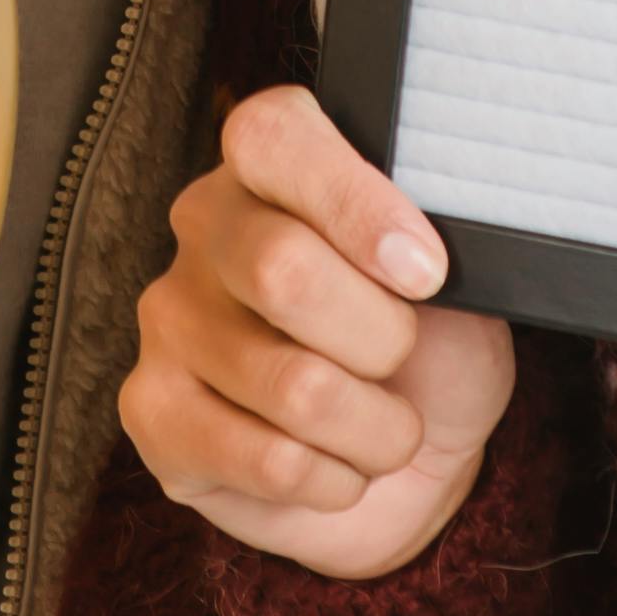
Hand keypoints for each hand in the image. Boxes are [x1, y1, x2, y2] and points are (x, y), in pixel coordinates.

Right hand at [121, 83, 516, 580]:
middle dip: (382, 339)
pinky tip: (332, 466)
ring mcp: (169, 319)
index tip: (426, 272)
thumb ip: (440, 240)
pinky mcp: (153, 413)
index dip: (355, 204)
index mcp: (276, 166)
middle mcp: (206, 226)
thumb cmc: (432, 354)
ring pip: (292, 386)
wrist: (410, 468)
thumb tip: (418, 255)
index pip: (272, 136)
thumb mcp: (464, 281)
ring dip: (375, 430)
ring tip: (379, 426)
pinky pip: (268, 461)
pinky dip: (335, 479)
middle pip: (280, 269)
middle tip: (403, 355)